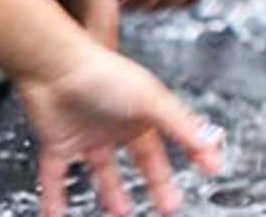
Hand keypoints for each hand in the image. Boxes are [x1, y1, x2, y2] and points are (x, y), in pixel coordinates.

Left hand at [16, 39, 221, 216]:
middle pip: (136, 160)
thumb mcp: (150, 100)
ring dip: (109, 193)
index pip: (165, 143)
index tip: (204, 171)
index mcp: (136, 113)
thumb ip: (182, 126)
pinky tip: (54, 216)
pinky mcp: (57, 143)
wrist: (51, 65)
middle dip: (151, 183)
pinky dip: (54, 198)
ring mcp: (84, 134)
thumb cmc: (99, 72)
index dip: (184, 157)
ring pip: (100, 171)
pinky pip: (55, 177)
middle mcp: (112, 124)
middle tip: (164, 206)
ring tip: (118, 213)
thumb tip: (214, 147)